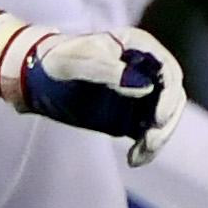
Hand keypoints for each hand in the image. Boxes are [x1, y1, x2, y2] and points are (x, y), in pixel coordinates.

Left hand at [0, 18, 186, 165]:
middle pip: (172, 97)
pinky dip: (146, 148)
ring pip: (164, 118)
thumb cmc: (55, 59)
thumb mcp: (75, 61)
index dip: (169, 95)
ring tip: (138, 156)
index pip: (168, 71)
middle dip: (166, 122)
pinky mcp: (130, 115)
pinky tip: (134, 160)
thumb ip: (107, 70)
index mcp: (138, 47)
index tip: (158, 118)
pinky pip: (148, 133)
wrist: (35, 76)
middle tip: (150, 142)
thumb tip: (145, 88)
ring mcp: (140, 94)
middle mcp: (145, 70)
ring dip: (158, 139)